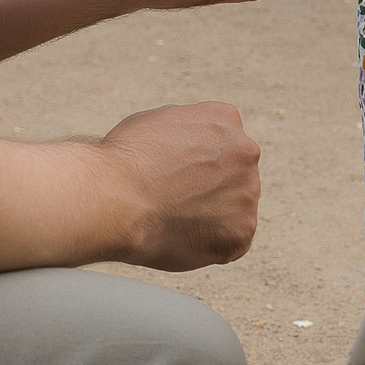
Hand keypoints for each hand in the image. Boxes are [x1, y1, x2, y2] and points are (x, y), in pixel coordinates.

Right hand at [97, 101, 261, 270]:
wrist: (117, 199)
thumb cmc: (126, 161)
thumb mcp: (158, 121)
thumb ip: (187, 132)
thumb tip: (191, 147)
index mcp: (226, 120)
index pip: (222, 143)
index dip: (196, 163)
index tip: (176, 175)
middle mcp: (246, 152)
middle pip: (234, 174)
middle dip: (209, 187)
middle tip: (175, 200)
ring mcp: (248, 193)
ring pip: (234, 208)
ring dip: (211, 216)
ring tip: (174, 218)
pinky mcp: (242, 231)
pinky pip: (231, 241)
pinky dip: (210, 244)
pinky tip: (183, 236)